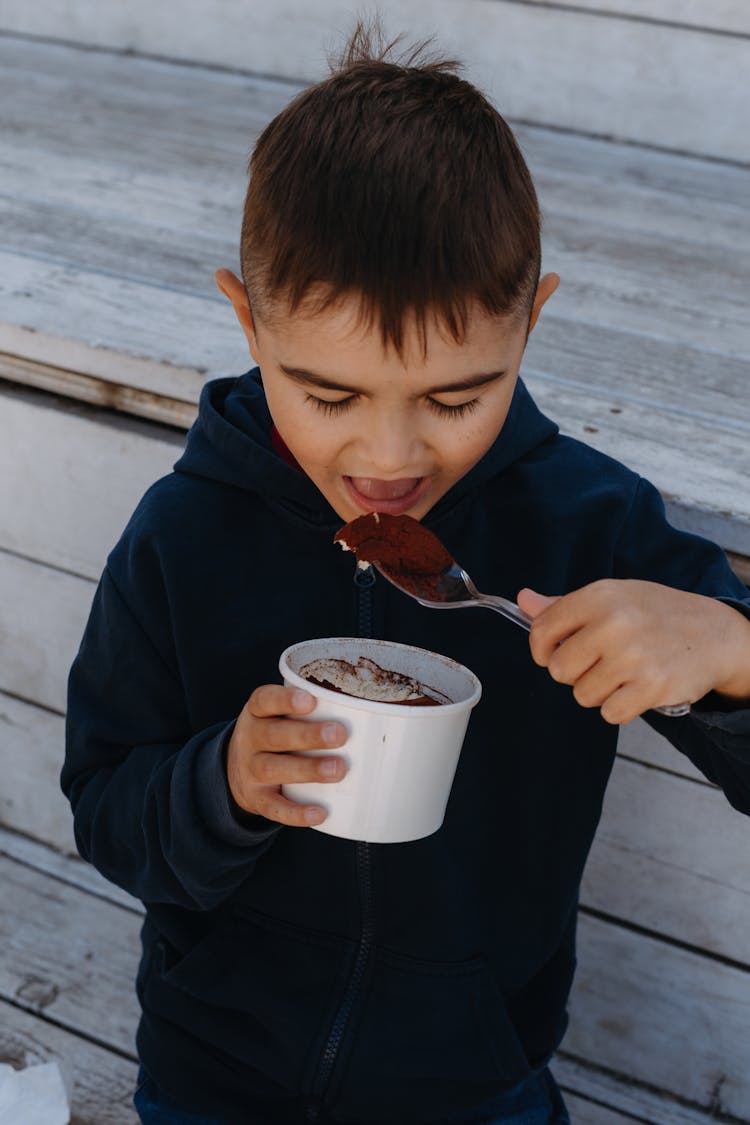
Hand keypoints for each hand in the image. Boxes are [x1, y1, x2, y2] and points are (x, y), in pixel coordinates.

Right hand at [226, 686, 346, 826]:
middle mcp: (250, 739)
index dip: (285, 700)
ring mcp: (250, 770)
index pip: (264, 700)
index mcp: (258, 713)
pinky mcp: (256, 799)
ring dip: (308, 770)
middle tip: (339, 735)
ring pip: (274, 769)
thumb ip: (310, 710)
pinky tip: (320, 812)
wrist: (236, 769)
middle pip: (274, 735)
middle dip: (308, 736)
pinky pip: (274, 808)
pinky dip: (296, 813)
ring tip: (338, 770)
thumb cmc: (275, 734)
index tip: (311, 701)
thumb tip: (367, 708)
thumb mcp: (279, 716)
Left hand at [517, 580, 749, 724]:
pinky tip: (635, 688)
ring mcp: (633, 657)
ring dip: (597, 691)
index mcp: (598, 597)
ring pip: (582, 695)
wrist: (714, 633)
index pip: (542, 629)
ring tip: (620, 674)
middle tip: (596, 663)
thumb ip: (563, 605)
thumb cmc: (655, 613)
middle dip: (572, 672)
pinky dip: (619, 707)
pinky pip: (609, 713)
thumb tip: (523, 600)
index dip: (541, 648)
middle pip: (558, 669)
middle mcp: (614, 624)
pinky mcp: (651, 687)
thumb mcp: (612, 597)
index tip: (553, 652)